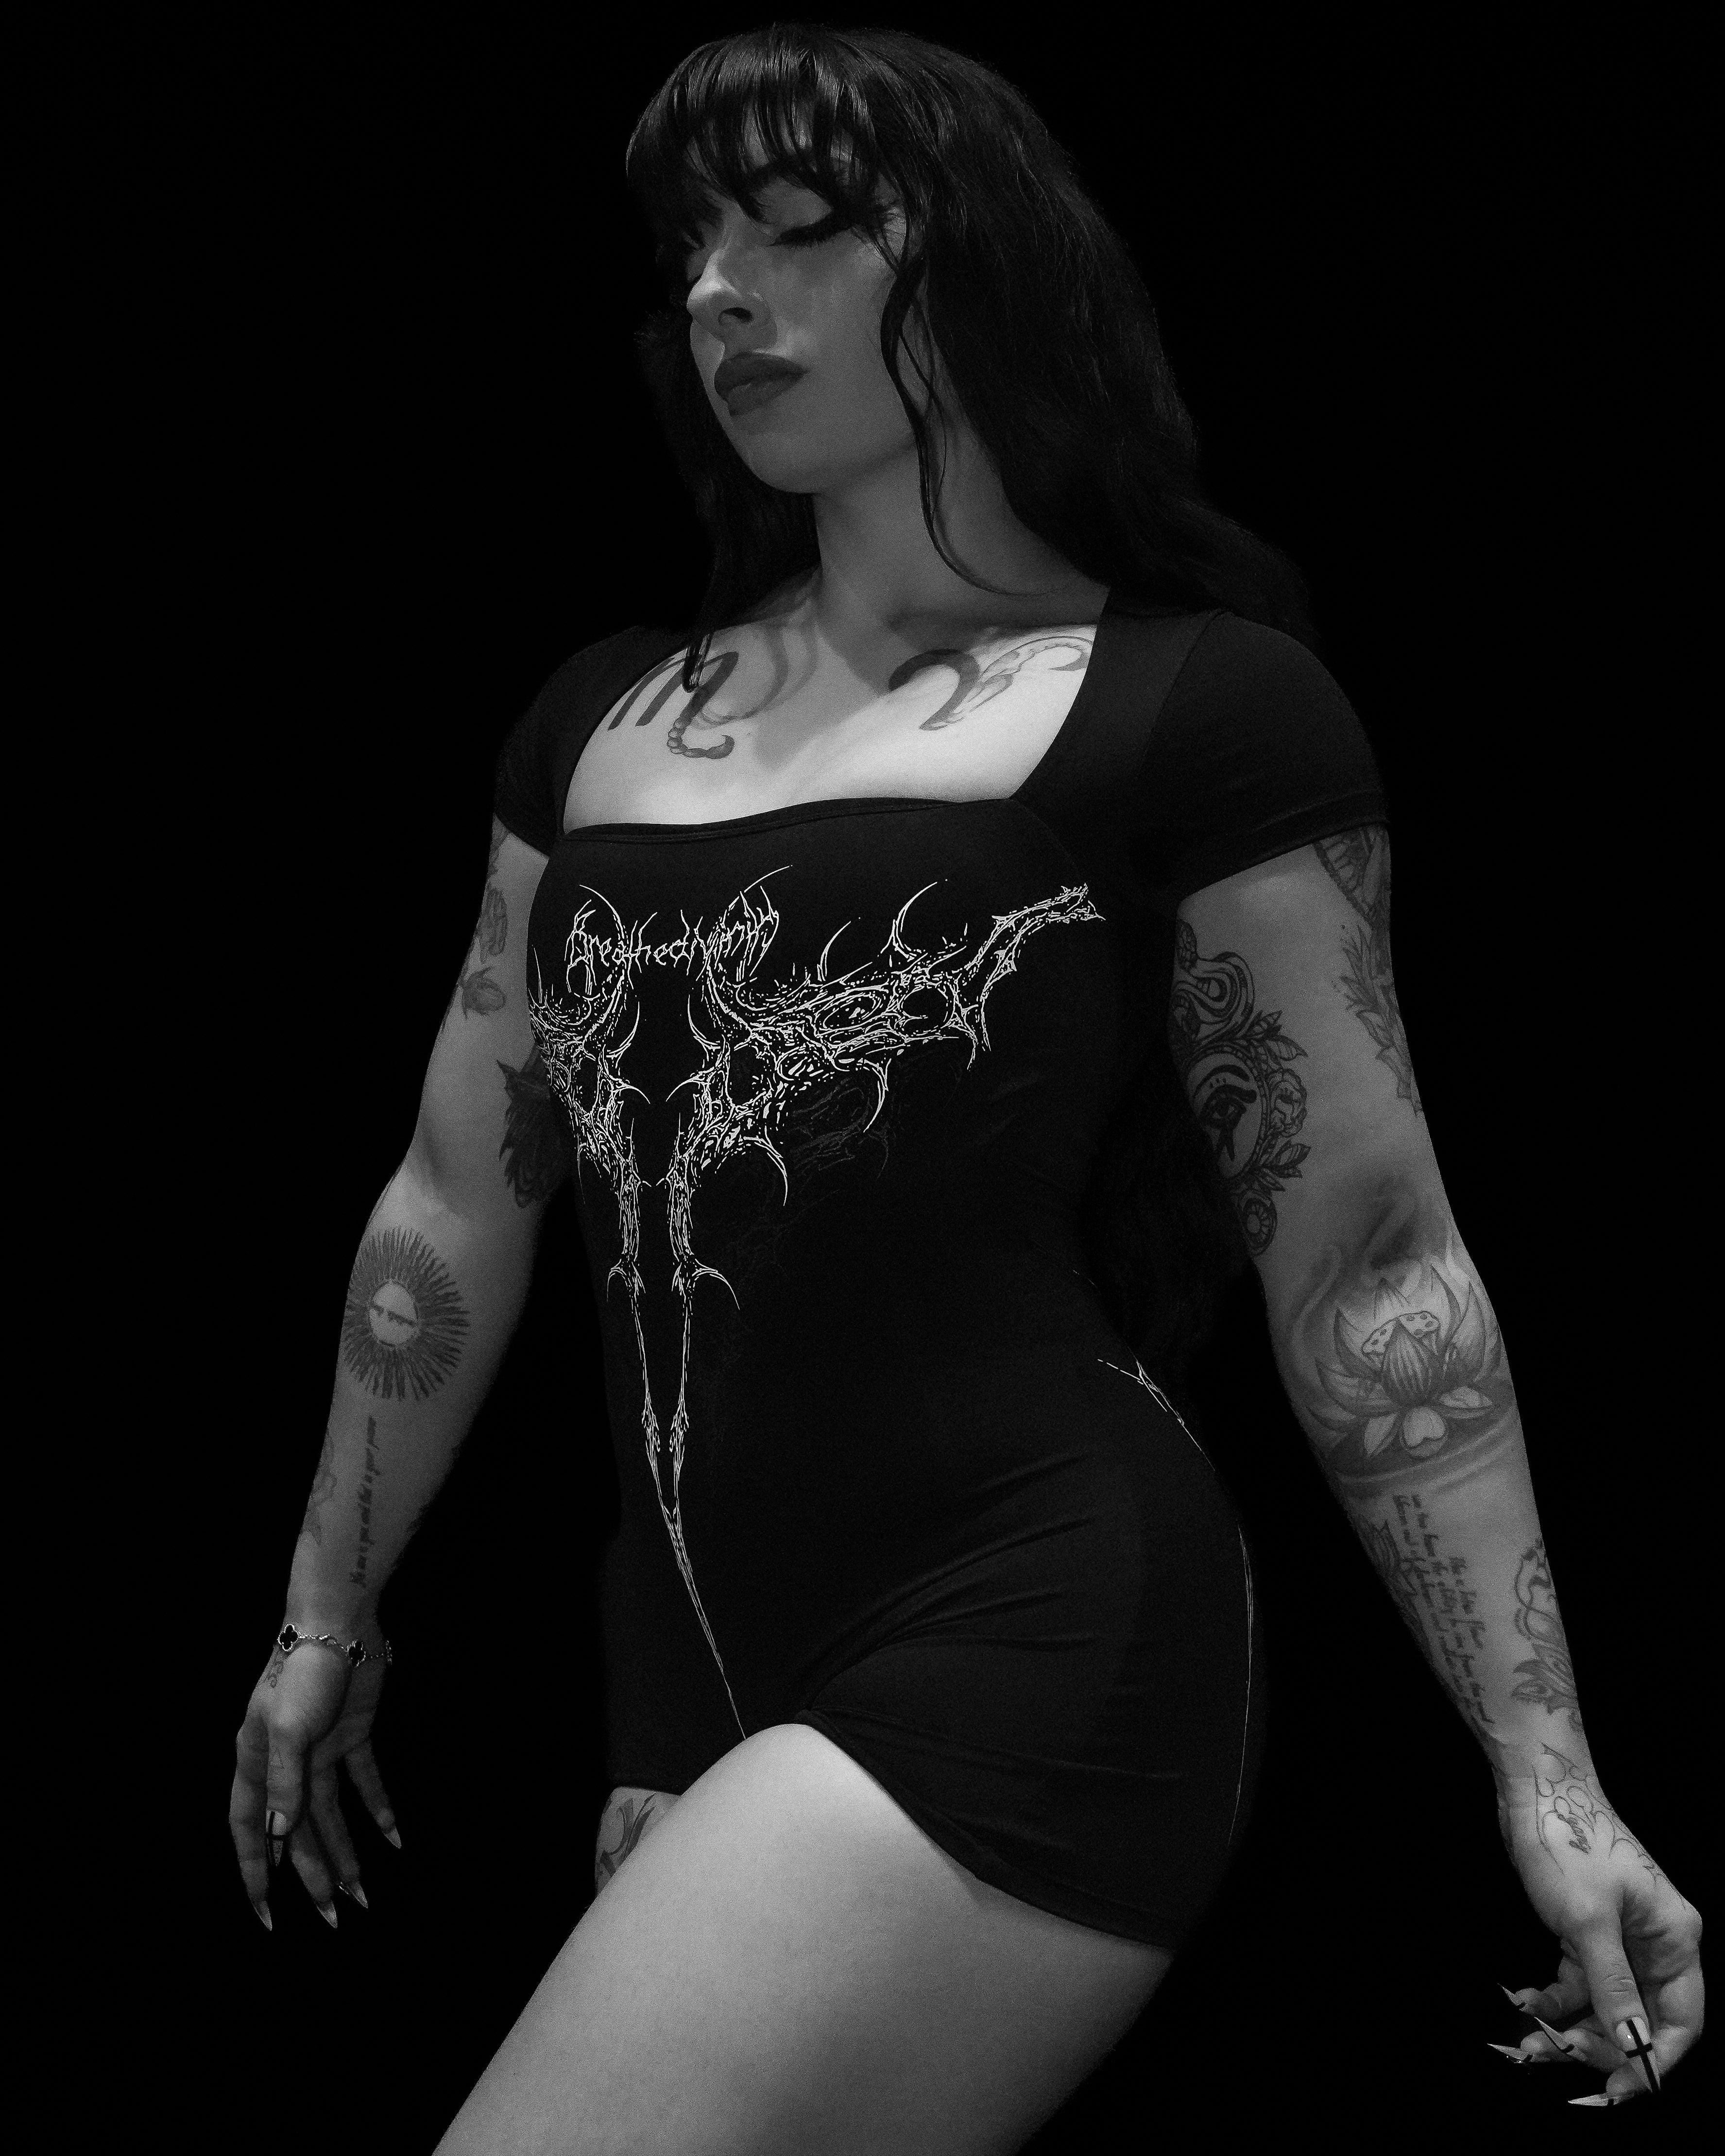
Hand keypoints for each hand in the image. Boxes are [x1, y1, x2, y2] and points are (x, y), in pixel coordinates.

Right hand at [229, 1632, 399, 1928]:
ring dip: (345, 1853)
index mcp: (257, 1762)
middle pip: (298, 1831)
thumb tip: (279, 1834)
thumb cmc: (303, 1671)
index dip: (256, 1872)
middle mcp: (286, 1762)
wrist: (339, 1622)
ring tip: (361, 1895)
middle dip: (312, 1875)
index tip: (266, 1915)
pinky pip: (365, 1782)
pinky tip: (395, 1838)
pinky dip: (379, 1809)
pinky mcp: (353, 1734)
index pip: (252, 1830)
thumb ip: (284, 1781)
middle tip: (333, 1918)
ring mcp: (321, 1750)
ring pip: (331, 1815)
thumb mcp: (288, 1728)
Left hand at [1495, 1754, 1702, 2102]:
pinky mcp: (1586, 1929)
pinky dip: (1555, 1998)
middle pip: (1640, 2018)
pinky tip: (1526, 2004)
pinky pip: (1578, 1981)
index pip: (1681, 2022)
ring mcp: (1621, 1937)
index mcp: (1675, 1940)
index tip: (1618, 2088)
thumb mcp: (1588, 1922)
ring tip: (1530, 2042)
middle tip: (1556, 2058)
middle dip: (1600, 2045)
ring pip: (1604, 2003)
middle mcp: (1655, 1942)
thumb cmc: (1569, 1840)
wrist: (1536, 1785)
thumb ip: (1612, 1987)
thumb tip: (1634, 2048)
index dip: (1654, 2060)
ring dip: (1570, 2027)